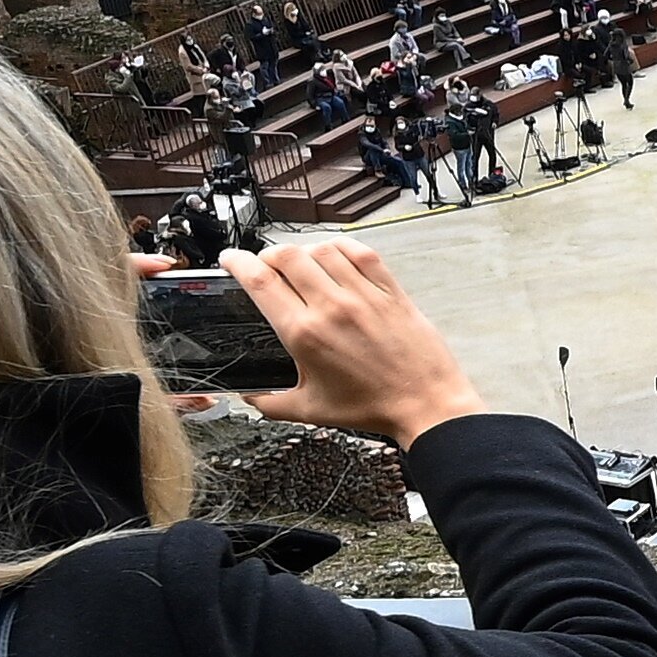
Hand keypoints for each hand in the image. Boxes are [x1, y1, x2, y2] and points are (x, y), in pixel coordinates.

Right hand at [219, 238, 484, 452]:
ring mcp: (363, 294)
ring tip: (299, 262)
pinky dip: (341, 247)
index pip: (260, 281)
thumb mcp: (309, 410)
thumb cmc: (370, 408)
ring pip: (322, 249)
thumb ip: (269, 402)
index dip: (238, 262)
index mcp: (304, 333)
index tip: (230, 258)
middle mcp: (332, 306)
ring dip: (303, 250)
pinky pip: (361, 253)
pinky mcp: (390, 290)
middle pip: (286, 256)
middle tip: (263, 264)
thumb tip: (246, 395)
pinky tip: (334, 254)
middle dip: (266, 254)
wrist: (425, 403)